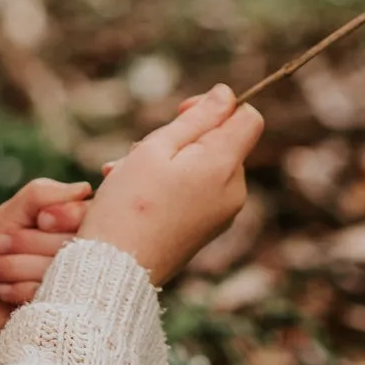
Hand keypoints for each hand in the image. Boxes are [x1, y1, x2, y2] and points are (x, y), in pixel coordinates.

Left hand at [0, 178, 91, 364]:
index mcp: (63, 229)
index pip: (91, 214)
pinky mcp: (57, 315)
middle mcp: (72, 257)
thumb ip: (41, 196)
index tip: (41, 220)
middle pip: (78, 242)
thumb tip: (85, 188)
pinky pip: (55, 295)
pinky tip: (2, 292)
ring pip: (64, 269)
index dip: (69, 215)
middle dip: (31, 242)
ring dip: (19, 265)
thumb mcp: (5, 217)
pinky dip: (23, 289)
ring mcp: (66, 288)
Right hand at [79, 84, 262, 284]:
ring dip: (169, 159)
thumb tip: (226, 95)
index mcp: (223, 166)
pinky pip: (198, 189)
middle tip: (139, 151)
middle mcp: (233, 190)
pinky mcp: (208, 227)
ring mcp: (223, 212)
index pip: (248, 116)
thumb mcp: (156, 148)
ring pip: (205, 164)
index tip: (181, 113)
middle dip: (183, 136)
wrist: (116, 269)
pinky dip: (172, 182)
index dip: (217, 106)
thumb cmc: (129, 204)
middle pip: (222, 140)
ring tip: (126, 172)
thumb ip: (196, 119)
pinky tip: (136, 191)